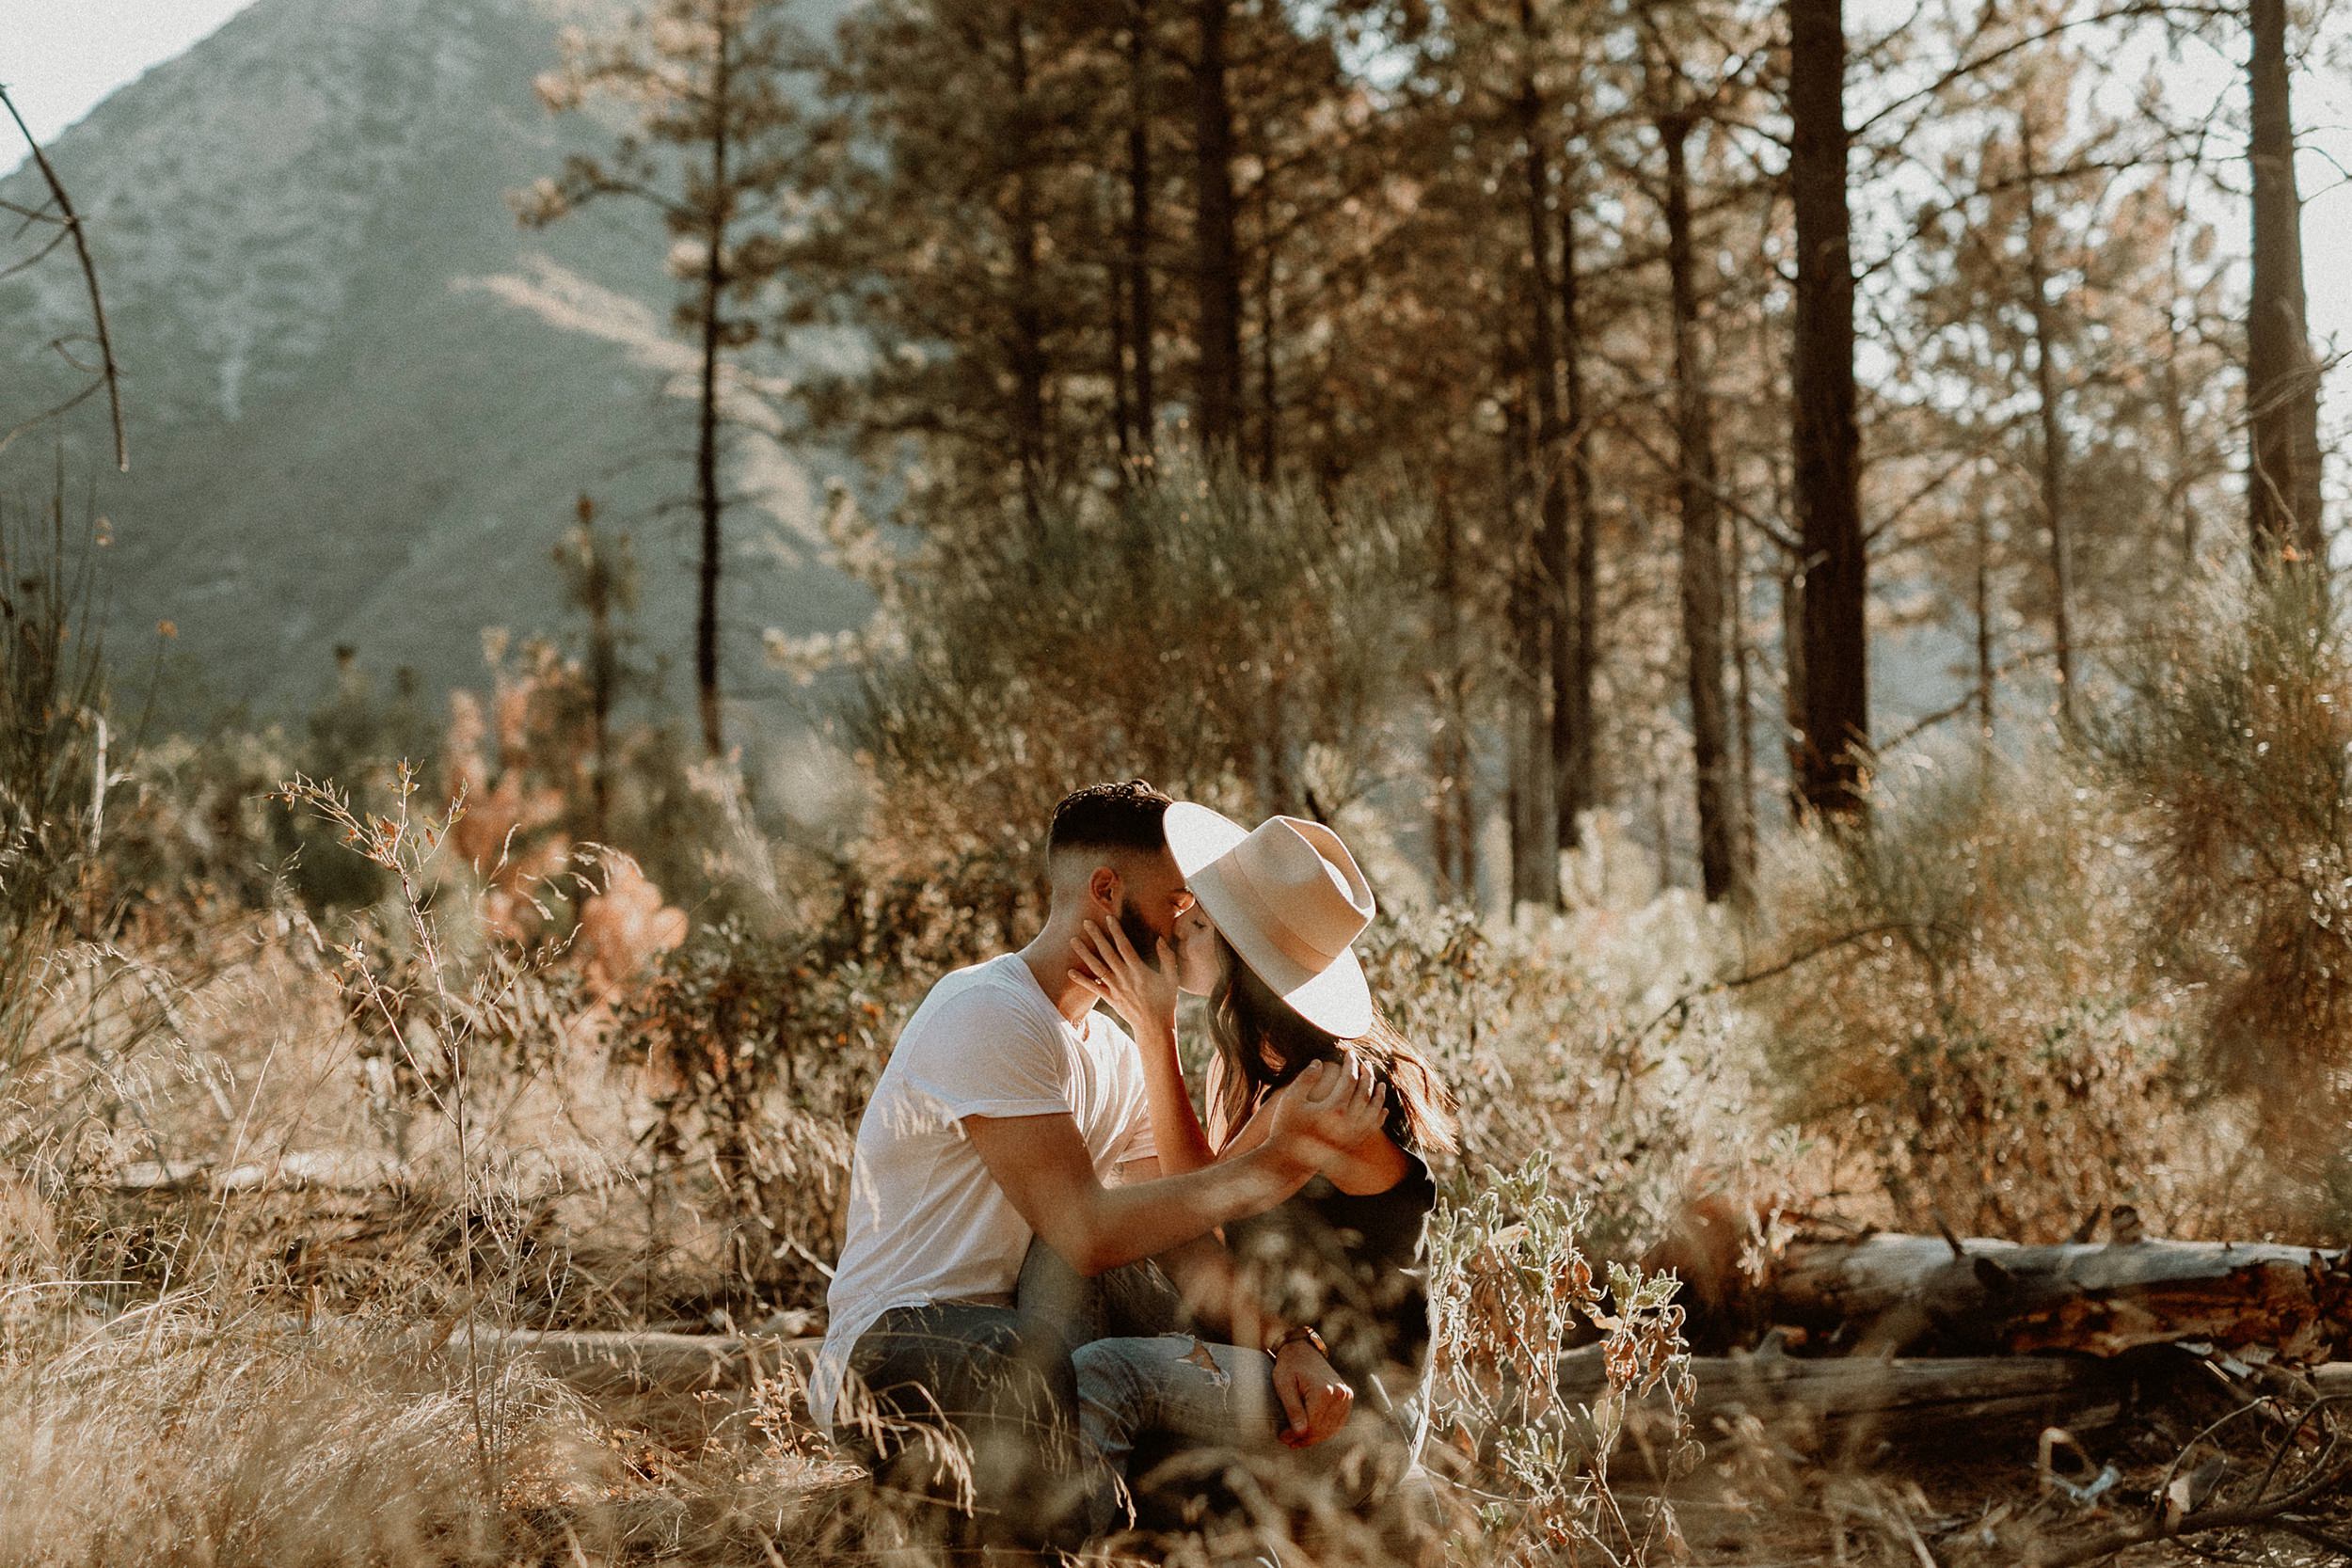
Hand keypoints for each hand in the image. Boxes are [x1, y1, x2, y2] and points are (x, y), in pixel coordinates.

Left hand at [1070, 917, 1179, 1038]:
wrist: (1154, 1027)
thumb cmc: (1165, 1001)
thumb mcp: (1172, 978)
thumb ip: (1167, 957)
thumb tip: (1160, 938)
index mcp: (1140, 971)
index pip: (1125, 947)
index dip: (1116, 932)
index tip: (1109, 918)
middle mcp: (1125, 978)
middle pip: (1107, 953)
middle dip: (1096, 937)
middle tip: (1085, 922)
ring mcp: (1116, 989)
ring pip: (1097, 968)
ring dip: (1085, 954)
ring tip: (1073, 940)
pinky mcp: (1110, 999)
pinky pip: (1094, 988)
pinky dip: (1081, 980)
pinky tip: (1070, 971)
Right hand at [1264, 1058, 1384, 1171]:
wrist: (1288, 1161)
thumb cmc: (1286, 1126)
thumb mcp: (1290, 1099)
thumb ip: (1306, 1078)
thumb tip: (1320, 1062)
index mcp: (1333, 1109)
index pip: (1350, 1079)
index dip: (1351, 1064)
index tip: (1350, 1053)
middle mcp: (1348, 1122)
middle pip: (1365, 1092)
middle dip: (1367, 1074)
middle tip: (1365, 1063)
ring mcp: (1352, 1134)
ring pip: (1373, 1110)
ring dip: (1378, 1094)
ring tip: (1380, 1083)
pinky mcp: (1353, 1143)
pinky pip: (1372, 1128)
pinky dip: (1379, 1116)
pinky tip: (1383, 1108)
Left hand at [1271, 1340, 1352, 1446]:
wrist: (1302, 1350)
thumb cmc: (1289, 1366)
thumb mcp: (1284, 1386)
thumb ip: (1293, 1409)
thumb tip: (1300, 1433)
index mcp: (1323, 1392)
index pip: (1311, 1425)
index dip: (1295, 1436)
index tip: (1282, 1437)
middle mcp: (1339, 1395)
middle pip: (1321, 1429)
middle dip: (1304, 1438)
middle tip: (1287, 1441)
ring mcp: (1345, 1396)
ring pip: (1330, 1428)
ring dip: (1314, 1437)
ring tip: (1296, 1440)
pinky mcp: (1347, 1397)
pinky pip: (1337, 1421)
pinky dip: (1325, 1429)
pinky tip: (1311, 1432)